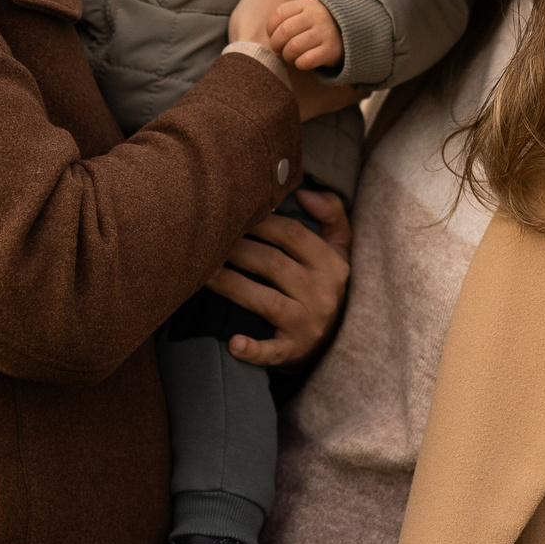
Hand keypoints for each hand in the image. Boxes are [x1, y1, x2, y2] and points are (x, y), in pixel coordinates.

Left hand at [208, 189, 351, 367]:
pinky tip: (233, 343)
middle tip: (208, 240)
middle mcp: (322, 294)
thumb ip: (331, 214)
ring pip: (264, 300)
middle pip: (272, 263)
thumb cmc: (326, 283)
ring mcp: (308, 325)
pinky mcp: (294, 352)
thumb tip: (304, 191)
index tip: (233, 214)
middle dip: (237, 249)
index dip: (260, 221)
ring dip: (230, 285)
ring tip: (204, 272)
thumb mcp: (340, 248)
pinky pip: (271, 351)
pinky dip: (252, 349)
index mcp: (333, 264)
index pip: (293, 234)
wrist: (335, 340)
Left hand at [267, 0, 344, 70]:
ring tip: (291, 57)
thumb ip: (289, 16)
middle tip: (279, 51)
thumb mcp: (307, 11)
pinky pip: (306, 60)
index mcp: (307, 3)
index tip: (273, 36)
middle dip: (276, 45)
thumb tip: (269, 35)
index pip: (279, 14)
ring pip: (294, 47)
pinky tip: (302, 62)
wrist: (355, 30)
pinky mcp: (332, 49)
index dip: (271, 28)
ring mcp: (325, 32)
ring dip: (287, 55)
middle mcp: (316, 15)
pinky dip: (300, 63)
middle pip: (284, 31)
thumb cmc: (320, 24)